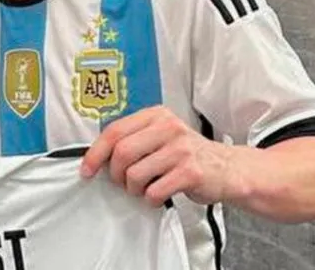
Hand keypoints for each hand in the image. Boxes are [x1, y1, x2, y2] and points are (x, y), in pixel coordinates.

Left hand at [80, 106, 234, 206]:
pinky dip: (151, 199)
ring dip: (134, 189)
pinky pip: (154, 191)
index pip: (114, 130)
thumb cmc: (188, 154)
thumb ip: (134, 139)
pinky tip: (159, 194)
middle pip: (122, 153)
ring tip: (144, 188)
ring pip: (135, 174)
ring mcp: (181, 149)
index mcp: (156, 115)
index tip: (88, 169)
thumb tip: (97, 155)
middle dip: (116, 174)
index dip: (96, 153)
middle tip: (123, 182)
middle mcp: (168, 128)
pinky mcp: (190, 172)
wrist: (227, 168)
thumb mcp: (161, 135)